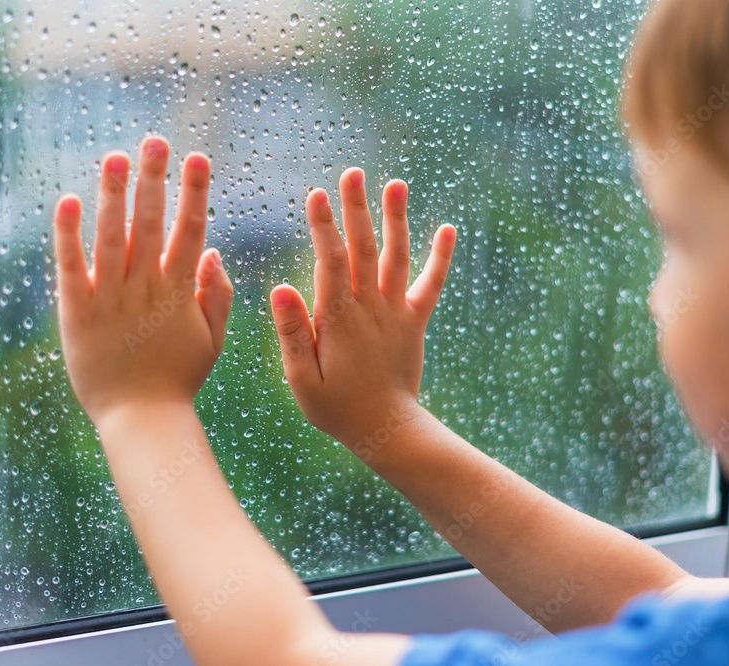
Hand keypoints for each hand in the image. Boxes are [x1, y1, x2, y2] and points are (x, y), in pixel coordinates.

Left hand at [53, 136, 233, 427]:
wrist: (141, 417)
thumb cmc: (179, 379)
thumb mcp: (213, 339)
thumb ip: (218, 295)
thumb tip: (213, 251)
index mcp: (180, 292)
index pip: (190, 231)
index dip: (194, 193)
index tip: (198, 159)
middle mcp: (145, 288)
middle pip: (151, 223)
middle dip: (154, 179)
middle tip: (155, 141)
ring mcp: (110, 298)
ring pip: (112, 235)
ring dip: (114, 193)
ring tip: (116, 156)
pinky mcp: (77, 311)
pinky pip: (71, 266)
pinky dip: (68, 233)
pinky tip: (68, 199)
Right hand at [270, 168, 456, 450]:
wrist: (386, 429)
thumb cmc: (336, 408)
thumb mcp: (302, 379)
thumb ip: (291, 333)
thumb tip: (280, 287)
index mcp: (339, 319)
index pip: (330, 262)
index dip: (324, 227)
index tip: (317, 194)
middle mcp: (371, 308)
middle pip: (363, 249)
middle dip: (357, 209)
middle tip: (353, 172)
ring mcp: (397, 312)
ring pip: (396, 257)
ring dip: (396, 220)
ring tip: (395, 184)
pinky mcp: (415, 321)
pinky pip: (431, 285)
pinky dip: (441, 258)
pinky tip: (448, 229)